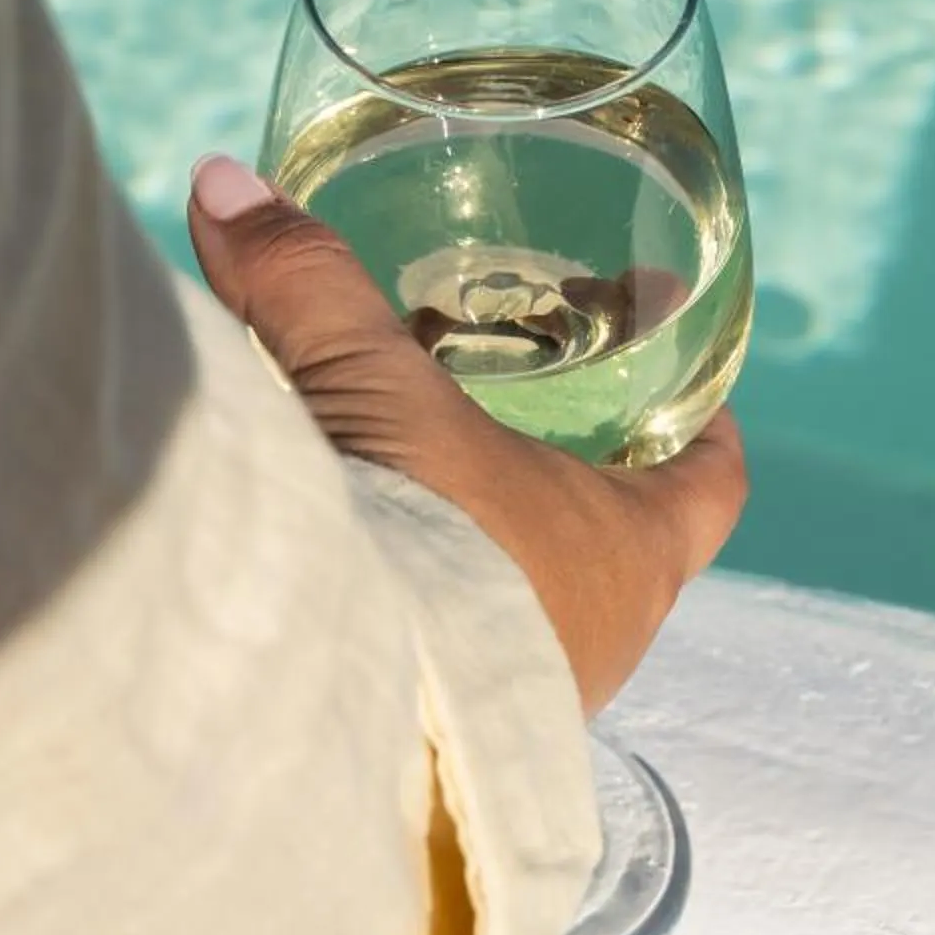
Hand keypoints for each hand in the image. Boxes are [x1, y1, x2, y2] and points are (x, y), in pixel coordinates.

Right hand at [189, 157, 748, 716]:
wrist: (328, 724)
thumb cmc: (410, 540)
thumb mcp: (362, 384)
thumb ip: (303, 281)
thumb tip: (225, 183)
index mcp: (625, 552)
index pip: (709, 489)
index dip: (704, 436)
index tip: (695, 392)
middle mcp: (596, 640)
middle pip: (618, 543)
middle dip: (569, 476)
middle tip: (515, 405)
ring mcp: (524, 711)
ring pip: (534, 603)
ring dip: (490, 542)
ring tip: (419, 473)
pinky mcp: (445, 750)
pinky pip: (457, 664)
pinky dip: (426, 610)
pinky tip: (359, 571)